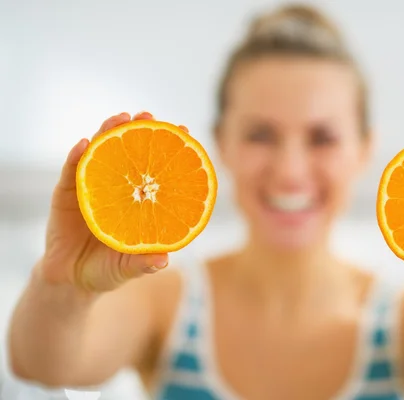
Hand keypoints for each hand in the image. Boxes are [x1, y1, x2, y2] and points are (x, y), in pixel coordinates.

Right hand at [40, 112, 189, 291]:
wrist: (71, 281)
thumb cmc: (108, 270)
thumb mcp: (128, 268)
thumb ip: (143, 263)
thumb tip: (164, 260)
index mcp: (139, 201)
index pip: (156, 169)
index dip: (169, 149)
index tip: (183, 129)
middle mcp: (118, 188)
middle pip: (129, 153)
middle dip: (139, 131)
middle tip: (147, 115)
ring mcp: (91, 188)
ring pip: (101, 154)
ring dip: (109, 133)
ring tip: (119, 118)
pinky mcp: (66, 194)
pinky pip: (71, 172)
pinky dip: (77, 156)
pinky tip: (85, 143)